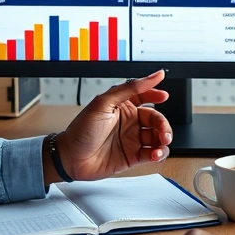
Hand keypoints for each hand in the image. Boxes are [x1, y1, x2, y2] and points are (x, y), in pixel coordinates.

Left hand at [53, 71, 172, 181]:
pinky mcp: (132, 157)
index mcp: (123, 107)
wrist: (69, 158)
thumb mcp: (104, 103)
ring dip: (163, 140)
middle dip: (163, 125)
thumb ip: (130, 88)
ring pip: (157, 137)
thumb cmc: (81, 130)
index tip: (164, 96)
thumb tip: (154, 76)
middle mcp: (129, 123)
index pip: (145, 97)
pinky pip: (152, 154)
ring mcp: (131, 140)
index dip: (156, 95)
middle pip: (155, 119)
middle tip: (163, 132)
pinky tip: (154, 154)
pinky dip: (158, 154)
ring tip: (161, 143)